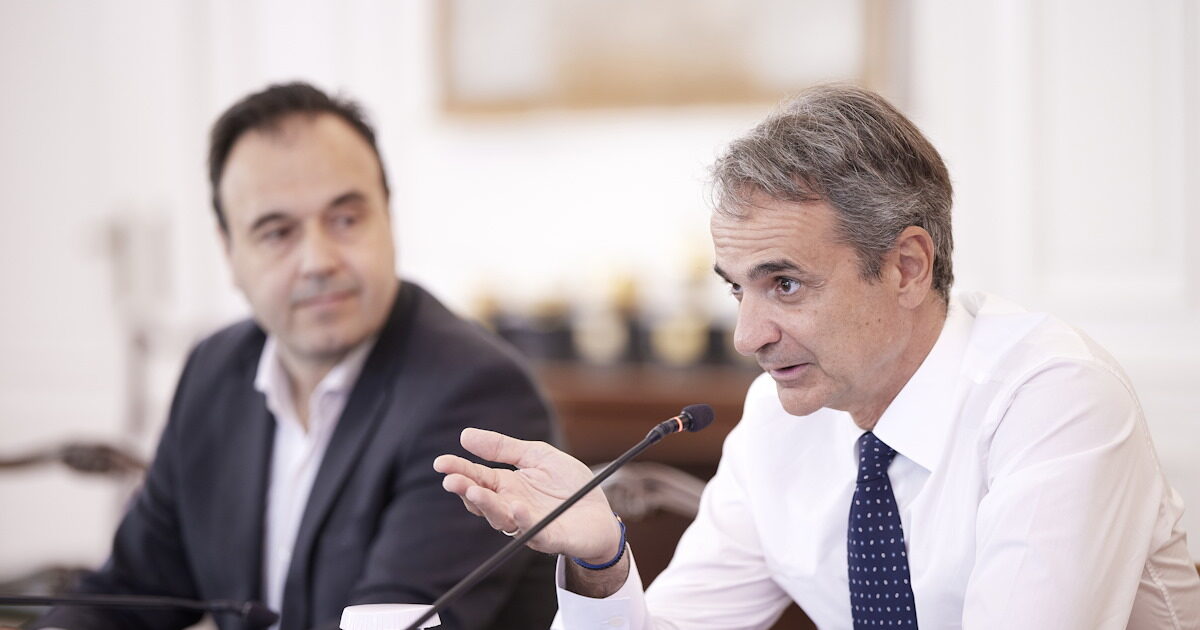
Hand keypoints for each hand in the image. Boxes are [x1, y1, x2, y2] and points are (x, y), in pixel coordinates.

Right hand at [434, 428, 622, 563]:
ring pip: (501, 518)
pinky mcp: (551, 537)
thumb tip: (465, 435)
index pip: (477, 478)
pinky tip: (516, 506)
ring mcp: (529, 524)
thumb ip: (503, 448)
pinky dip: (524, 520)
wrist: (601, 511)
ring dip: (487, 505)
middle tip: (451, 480)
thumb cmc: (569, 485)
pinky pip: (534, 532)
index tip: (440, 462)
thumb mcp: (537, 456)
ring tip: (475, 491)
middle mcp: (511, 507)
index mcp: (507, 486)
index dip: (458, 470)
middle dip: (465, 490)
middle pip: (483, 500)